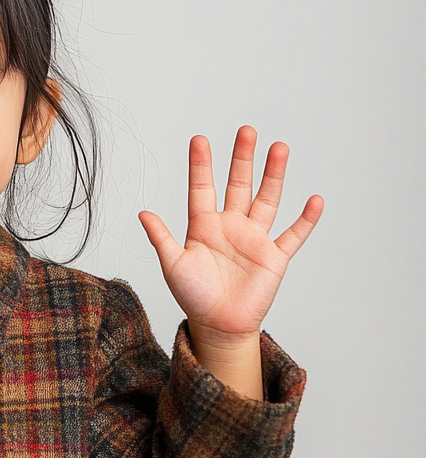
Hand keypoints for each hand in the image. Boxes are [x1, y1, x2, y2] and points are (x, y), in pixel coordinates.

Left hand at [138, 126, 322, 340]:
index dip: (201, 164)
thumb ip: (161, 238)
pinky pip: (293, 235)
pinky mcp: (274, 257)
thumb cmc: (193, 296)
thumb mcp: (172, 265)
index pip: (202, 187)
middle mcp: (230, 225)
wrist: (218, 325)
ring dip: (274, 175)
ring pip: (267, 199)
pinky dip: (305, 219)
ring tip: (279, 148)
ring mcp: (254, 239)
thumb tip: (142, 213)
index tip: (199, 139)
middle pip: (238, 184)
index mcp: (203, 225)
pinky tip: (315, 200)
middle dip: (242, 158)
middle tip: (246, 131)